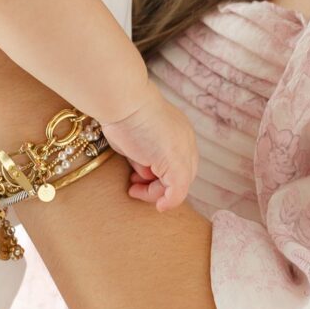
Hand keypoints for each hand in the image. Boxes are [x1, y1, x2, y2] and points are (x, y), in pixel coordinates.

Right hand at [99, 79, 199, 212]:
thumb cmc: (122, 115)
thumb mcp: (136, 140)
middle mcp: (186, 141)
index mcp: (178, 131)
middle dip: (157, 186)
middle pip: (180, 175)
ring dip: (155, 193)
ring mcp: (184, 153)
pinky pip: (178, 193)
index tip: (137, 178)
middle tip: (134, 187)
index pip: (176, 161)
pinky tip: (159, 206)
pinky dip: (169, 202)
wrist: (123, 102)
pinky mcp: (177, 165)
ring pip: (178, 186)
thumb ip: (144, 156)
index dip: (159, 174)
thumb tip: (146, 173)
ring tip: (133, 187)